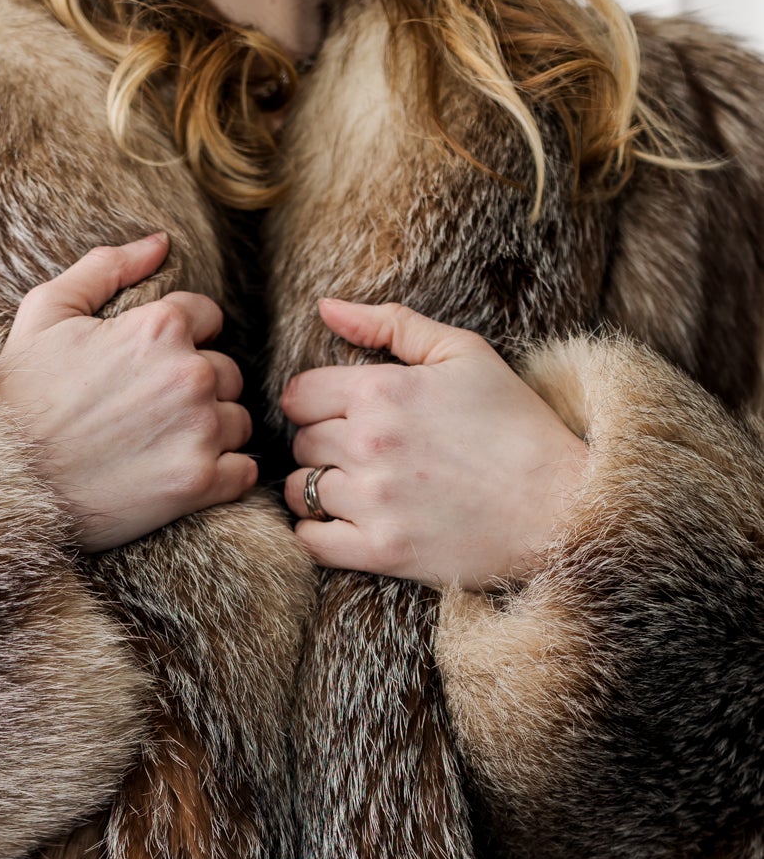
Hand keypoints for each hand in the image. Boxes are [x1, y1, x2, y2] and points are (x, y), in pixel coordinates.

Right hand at [0, 233, 256, 550]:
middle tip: (149, 415)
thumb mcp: (46, 311)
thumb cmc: (19, 393)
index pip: (208, 319)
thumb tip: (161, 243)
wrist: (2, 476)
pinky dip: (222, 475)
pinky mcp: (199, 482)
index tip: (146, 371)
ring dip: (210, 432)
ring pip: (236, 421)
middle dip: (196, 389)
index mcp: (160, 326)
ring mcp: (198, 429)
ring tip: (160, 447)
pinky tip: (181, 476)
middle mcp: (190, 373)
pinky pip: (242, 472)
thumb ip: (107, 267)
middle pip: (227, 373)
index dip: (179, 342)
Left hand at [281, 298, 589, 589]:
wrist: (559, 504)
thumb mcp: (464, 352)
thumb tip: (325, 308)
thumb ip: (390, 324)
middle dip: (322, 443)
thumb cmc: (515, 424)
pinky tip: (343, 524)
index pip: (299, 394)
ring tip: (360, 487)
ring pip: (300, 490)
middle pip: (300, 441)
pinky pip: (311, 541)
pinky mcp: (380, 550)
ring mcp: (372, 501)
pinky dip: (316, 532)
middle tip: (362, 452)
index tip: (342, 414)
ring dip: (319, 488)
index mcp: (381, 391)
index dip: (316, 402)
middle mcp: (368, 445)